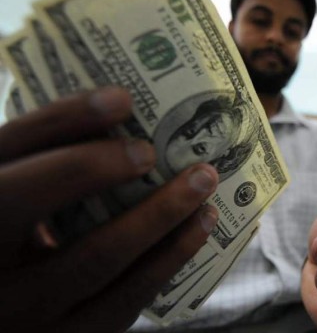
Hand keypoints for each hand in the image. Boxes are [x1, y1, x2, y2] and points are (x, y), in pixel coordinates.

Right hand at [0, 87, 218, 332]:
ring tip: (204, 186)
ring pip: (98, 264)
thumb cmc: (15, 220)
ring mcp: (29, 316)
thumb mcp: (15, 182)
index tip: (120, 98)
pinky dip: (167, 263)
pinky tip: (196, 230)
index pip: (11, 165)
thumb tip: (118, 106)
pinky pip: (123, 303)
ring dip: (163, 221)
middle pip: (47, 214)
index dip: (63, 125)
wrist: (6, 295)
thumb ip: (46, 150)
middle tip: (171, 155)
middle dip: (116, 179)